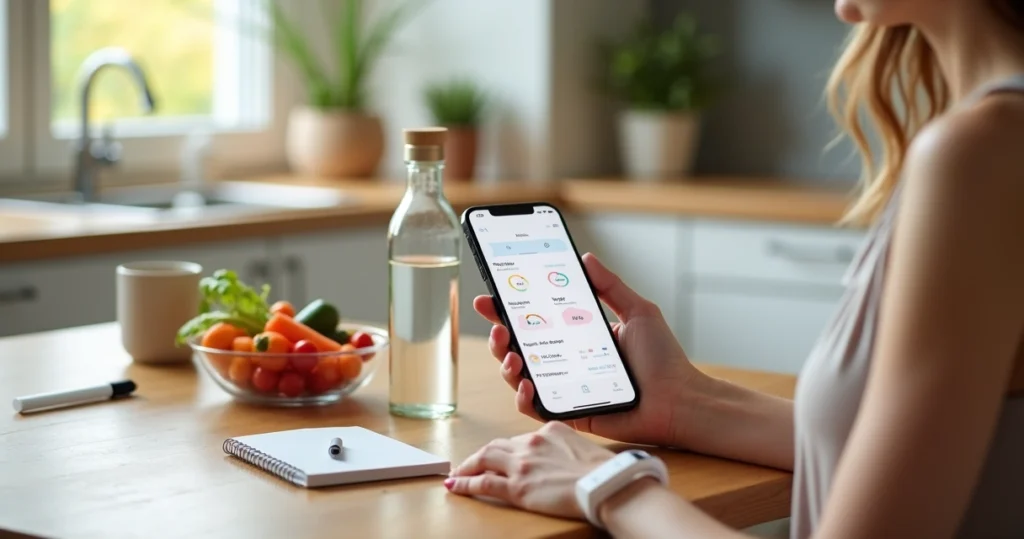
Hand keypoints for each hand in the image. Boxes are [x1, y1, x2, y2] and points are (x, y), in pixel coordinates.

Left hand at [445, 422, 612, 518]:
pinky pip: (482, 483)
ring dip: (468, 465)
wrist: (604, 484)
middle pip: (497, 445)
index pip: (520, 439)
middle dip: (482, 455)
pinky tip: (455, 485)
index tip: (502, 454)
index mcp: (549, 431)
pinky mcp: (517, 487)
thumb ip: (567, 449)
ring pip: (484, 459)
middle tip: (472, 462)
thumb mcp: (584, 449)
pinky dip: (465, 483)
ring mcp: (522, 464)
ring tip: (458, 472)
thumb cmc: (604, 472)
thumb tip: (565, 460)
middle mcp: (532, 443)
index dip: (507, 448)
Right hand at [474, 253, 708, 447]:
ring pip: (519, 377)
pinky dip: (523, 397)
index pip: (534, 320)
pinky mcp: (569, 412)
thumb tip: (585, 257)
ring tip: (513, 356)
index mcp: (576, 336)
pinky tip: (527, 384)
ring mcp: (564, 387)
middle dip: (499, 337)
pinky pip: (535, 407)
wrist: (680, 400)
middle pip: (518, 348)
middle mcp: (565, 361)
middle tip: (499, 329)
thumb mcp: (637, 312)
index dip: (506, 310)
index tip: (489, 298)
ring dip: (506, 365)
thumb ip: (610, 286)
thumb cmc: (664, 360)